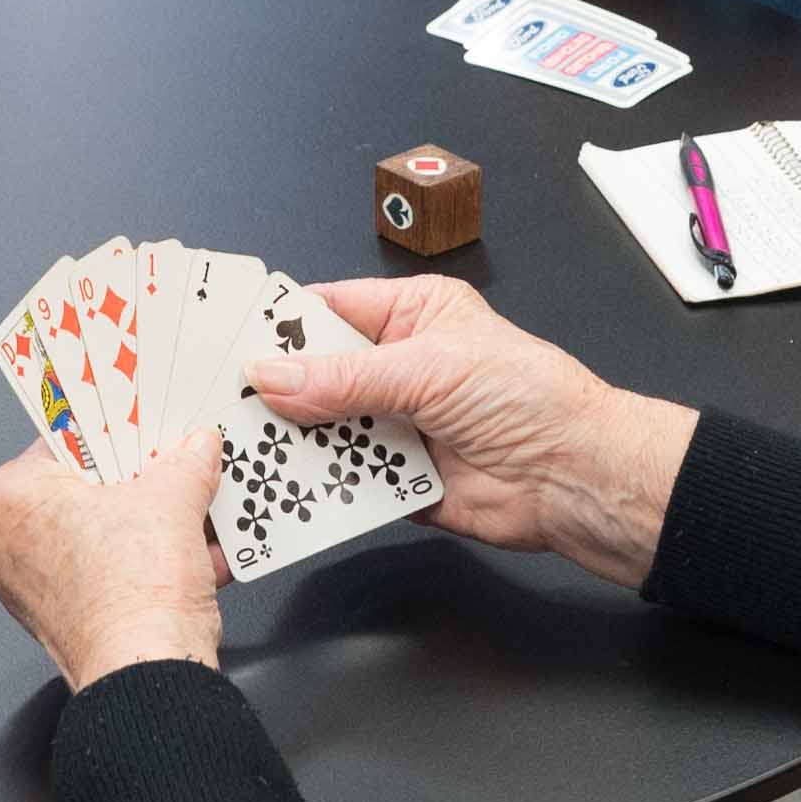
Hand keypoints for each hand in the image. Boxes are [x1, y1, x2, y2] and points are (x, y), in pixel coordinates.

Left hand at [0, 429, 225, 687]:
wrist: (150, 672)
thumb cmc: (134, 594)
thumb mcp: (173, 498)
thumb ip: (187, 461)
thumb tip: (198, 447)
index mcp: (11, 496)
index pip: (66, 438)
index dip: (117, 426)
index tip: (144, 419)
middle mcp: (8, 541)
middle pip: (87, 488)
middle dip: (141, 478)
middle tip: (175, 459)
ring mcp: (33, 585)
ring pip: (104, 533)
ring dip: (155, 522)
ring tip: (196, 505)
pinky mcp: (65, 618)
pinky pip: (113, 571)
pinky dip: (154, 561)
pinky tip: (201, 552)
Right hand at [268, 278, 689, 590]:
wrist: (575, 478)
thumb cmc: (532, 399)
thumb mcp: (429, 369)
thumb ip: (344, 379)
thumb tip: (272, 375)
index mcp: (412, 315)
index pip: (329, 311)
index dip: (280, 327)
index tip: (228, 340)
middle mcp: (400, 368)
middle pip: (316, 377)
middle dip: (277, 393)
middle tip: (225, 403)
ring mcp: (398, 425)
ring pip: (325, 432)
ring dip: (295, 443)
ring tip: (246, 450)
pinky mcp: (398, 478)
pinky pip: (345, 483)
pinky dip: (321, 488)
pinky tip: (287, 490)